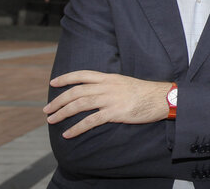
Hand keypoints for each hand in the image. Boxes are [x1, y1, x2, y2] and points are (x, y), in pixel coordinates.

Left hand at [44, 71, 171, 138]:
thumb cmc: (145, 92)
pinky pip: (91, 120)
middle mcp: (108, 86)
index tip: (53, 83)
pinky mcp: (115, 112)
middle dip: (59, 100)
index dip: (66, 78)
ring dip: (63, 113)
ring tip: (52, 120)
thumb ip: (110, 86)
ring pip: (80, 104)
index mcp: (110, 78)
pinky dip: (77, 127)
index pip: (83, 74)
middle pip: (76, 91)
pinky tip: (68, 133)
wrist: (162, 98)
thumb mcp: (125, 83)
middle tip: (47, 110)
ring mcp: (111, 99)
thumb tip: (96, 92)